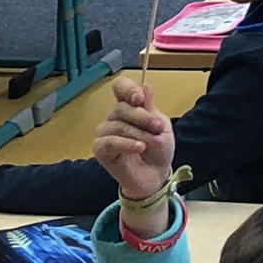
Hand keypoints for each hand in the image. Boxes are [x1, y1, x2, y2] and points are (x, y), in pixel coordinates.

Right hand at [92, 77, 174, 197]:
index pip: (120, 88)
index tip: (140, 98)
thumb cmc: (158, 149)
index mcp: (129, 106)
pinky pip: (110, 142)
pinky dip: (126, 144)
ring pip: (118, 126)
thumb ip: (150, 109)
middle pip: (121, 108)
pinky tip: (139, 147)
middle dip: (142, 117)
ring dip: (139, 134)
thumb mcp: (161, 127)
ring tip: (153, 143)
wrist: (156, 175)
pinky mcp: (100, 149)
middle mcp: (114, 116)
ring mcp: (105, 132)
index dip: (128, 89)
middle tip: (158, 127)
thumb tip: (146, 87)